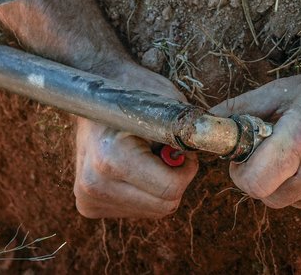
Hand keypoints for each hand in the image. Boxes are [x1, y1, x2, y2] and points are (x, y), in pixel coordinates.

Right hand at [72, 63, 199, 218]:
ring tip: (144, 156)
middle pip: (164, 206)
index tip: (183, 149)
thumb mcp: (165, 100)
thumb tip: (212, 146)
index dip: (187, 169)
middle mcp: (94, 183)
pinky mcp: (88, 205)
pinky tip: (132, 167)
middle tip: (168, 152)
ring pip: (152, 210)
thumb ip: (188, 127)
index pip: (170, 189)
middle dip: (176, 180)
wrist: (90, 95)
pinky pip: (136, 209)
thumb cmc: (132, 91)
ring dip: (158, 186)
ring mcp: (88, 197)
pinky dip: (143, 191)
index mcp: (110, 158)